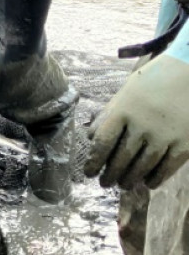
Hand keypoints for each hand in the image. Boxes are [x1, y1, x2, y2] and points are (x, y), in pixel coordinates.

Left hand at [83, 54, 188, 189]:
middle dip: (110, 174)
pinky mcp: (185, 143)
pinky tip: (148, 183)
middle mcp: (142, 125)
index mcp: (123, 110)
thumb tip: (91, 137)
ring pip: (143, 165)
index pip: (103, 142)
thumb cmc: (153, 81)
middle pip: (121, 158)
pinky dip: (156, 178)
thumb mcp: (126, 93)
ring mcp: (164, 135)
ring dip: (130, 179)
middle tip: (104, 183)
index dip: (94, 161)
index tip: (88, 173)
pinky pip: (168, 167)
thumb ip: (109, 115)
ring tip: (123, 185)